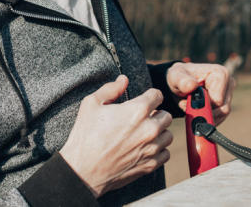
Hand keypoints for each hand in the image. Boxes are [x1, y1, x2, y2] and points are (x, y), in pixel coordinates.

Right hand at [59, 75, 172, 197]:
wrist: (82, 171)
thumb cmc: (85, 136)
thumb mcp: (91, 104)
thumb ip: (111, 89)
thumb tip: (123, 80)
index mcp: (137, 110)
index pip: (157, 95)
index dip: (149, 96)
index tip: (143, 101)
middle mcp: (149, 128)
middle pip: (166, 115)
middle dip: (156, 114)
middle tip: (141, 119)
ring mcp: (151, 148)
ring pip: (168, 135)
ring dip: (159, 133)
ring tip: (144, 134)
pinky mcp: (150, 164)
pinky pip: (165, 154)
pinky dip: (158, 150)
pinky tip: (145, 148)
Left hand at [166, 62, 235, 125]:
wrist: (179, 83)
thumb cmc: (179, 77)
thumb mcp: (175, 77)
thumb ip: (182, 81)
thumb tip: (192, 86)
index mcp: (220, 74)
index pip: (218, 100)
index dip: (203, 106)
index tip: (187, 103)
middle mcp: (229, 83)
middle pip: (222, 109)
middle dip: (203, 113)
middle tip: (186, 108)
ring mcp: (228, 94)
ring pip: (221, 115)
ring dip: (204, 116)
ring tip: (189, 107)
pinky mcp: (225, 103)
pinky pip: (219, 118)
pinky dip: (206, 118)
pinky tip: (195, 111)